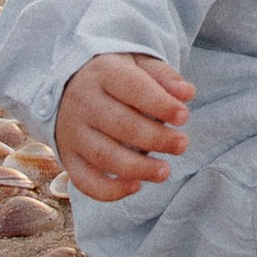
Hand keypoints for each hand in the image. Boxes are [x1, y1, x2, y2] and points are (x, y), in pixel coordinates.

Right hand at [57, 52, 192, 203]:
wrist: (68, 87)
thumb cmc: (116, 79)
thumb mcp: (139, 65)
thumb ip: (164, 77)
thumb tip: (187, 93)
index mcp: (103, 73)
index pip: (133, 88)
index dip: (160, 104)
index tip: (184, 116)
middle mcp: (83, 102)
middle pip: (120, 124)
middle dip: (156, 138)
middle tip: (182, 144)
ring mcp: (72, 132)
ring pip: (104, 155)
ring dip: (138, 168)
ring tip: (164, 171)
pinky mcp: (68, 158)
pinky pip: (84, 180)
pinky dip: (109, 190)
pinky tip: (136, 186)